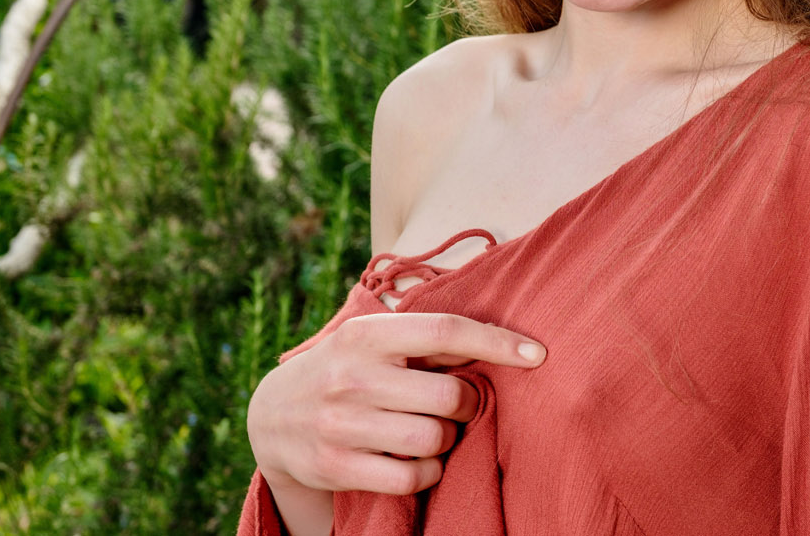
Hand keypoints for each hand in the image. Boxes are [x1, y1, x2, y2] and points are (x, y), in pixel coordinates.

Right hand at [246, 311, 545, 496]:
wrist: (272, 414)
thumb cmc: (345, 368)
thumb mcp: (373, 339)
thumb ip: (425, 340)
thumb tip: (500, 342)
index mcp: (367, 334)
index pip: (445, 330)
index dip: (497, 342)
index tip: (538, 353)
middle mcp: (351, 375)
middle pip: (448, 395)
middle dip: (469, 404)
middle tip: (462, 404)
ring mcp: (340, 423)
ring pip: (433, 439)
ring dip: (448, 440)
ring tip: (437, 431)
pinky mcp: (335, 466)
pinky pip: (410, 478)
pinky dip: (428, 473)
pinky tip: (420, 460)